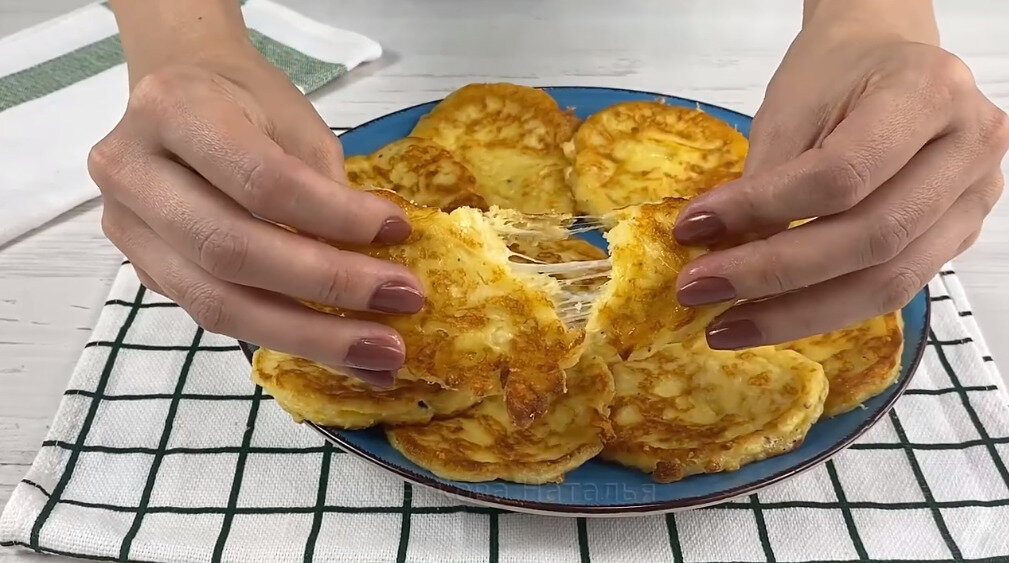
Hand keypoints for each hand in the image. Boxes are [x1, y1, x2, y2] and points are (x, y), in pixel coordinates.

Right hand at [90, 15, 420, 385]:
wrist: (183, 91)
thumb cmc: (246, 100)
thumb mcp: (294, 121)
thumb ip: (323, 189)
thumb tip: (376, 267)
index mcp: (174, 111)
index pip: (261, 181)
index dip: (334, 217)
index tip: (399, 232)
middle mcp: (132, 172)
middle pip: (232, 251)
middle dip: (328, 287)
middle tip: (404, 302)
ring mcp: (126, 229)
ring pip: (217, 304)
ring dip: (310, 337)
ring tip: (381, 354)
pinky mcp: (143, 271)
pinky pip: (216, 317)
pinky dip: (285, 338)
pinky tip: (342, 354)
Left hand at [673, 2, 1008, 348]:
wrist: (883, 60)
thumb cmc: (835, 75)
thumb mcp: (791, 110)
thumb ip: (766, 182)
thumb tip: (720, 256)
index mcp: (928, 92)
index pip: (842, 174)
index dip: (762, 210)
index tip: (693, 228)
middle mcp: (970, 147)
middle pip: (871, 239)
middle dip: (773, 275)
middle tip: (698, 289)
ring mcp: (976, 198)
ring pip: (888, 283)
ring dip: (797, 314)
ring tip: (727, 325)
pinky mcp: (959, 237)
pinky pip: (892, 290)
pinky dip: (825, 309)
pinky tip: (770, 318)